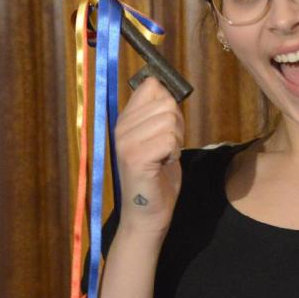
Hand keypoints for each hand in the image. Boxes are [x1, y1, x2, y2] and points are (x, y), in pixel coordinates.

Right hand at [113, 76, 183, 235]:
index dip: (168, 102)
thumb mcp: (157, 137)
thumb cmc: (157, 174)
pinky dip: (174, 152)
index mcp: (125, 118)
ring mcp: (126, 142)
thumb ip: (158, 113)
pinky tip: (164, 164)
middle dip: (177, 125)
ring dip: (177, 140)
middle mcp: (121, 126)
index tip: (165, 125)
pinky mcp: (136, 157)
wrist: (147, 212)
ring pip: (170, 120)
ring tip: (165, 156)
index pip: (151, 86)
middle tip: (167, 147)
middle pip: (167, 103)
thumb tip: (164, 85)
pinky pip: (170, 139)